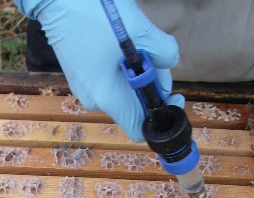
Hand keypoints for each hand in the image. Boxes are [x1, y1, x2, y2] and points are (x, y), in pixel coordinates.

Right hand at [15, 0, 182, 141]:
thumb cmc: (95, 12)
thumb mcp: (140, 29)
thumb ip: (164, 52)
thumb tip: (169, 62)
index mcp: (108, 97)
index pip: (139, 129)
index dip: (160, 115)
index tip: (172, 94)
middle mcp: (94, 99)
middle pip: (134, 107)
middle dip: (152, 85)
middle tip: (156, 56)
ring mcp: (84, 88)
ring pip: (123, 91)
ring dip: (137, 73)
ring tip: (136, 43)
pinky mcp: (80, 75)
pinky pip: (110, 80)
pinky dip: (122, 67)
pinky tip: (121, 44)